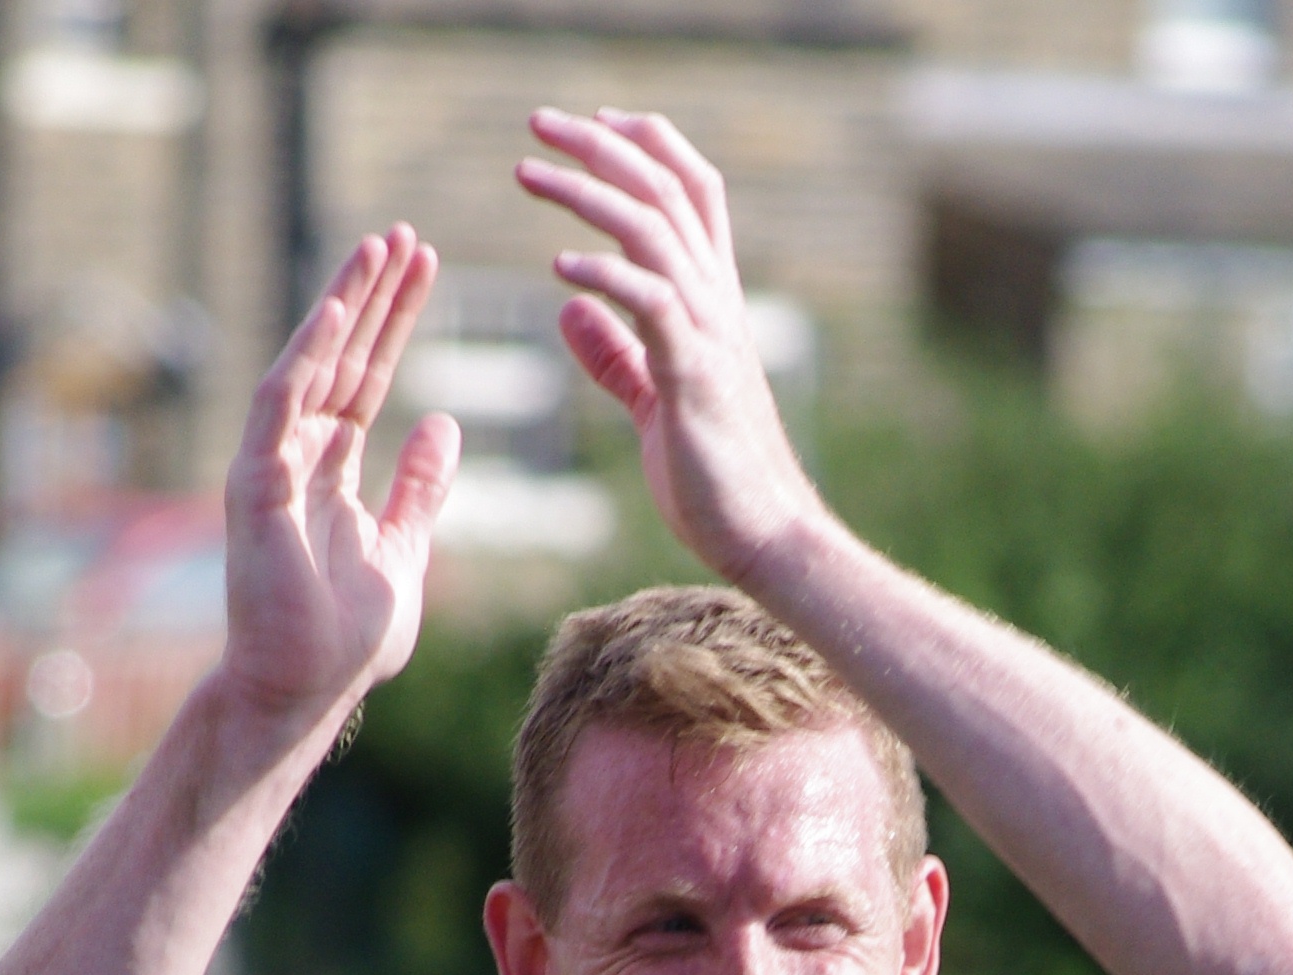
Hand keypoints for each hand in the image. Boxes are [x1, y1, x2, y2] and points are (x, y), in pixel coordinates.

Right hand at [219, 229, 459, 734]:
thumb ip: (418, 490)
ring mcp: (271, 468)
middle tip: (406, 237)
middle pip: (341, 359)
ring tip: (378, 248)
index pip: (365, 380)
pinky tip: (337, 310)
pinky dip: (305, 357)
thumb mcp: (402, 552)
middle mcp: (296, 459)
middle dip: (373, 297)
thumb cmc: (345, 641)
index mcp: (330, 473)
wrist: (302, 693)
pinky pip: (279, 406)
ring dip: (343, 306)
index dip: (393, 325)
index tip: (425, 272)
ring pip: (310, 366)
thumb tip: (442, 424)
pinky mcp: (256, 485)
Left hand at [518, 107, 821, 583]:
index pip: (689, 193)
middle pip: (664, 191)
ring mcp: (710, 334)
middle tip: (537, 121)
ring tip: (528, 173)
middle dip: (600, 144)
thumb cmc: (714, 478)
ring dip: (587, 193)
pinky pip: (651, 303)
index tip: (594, 121)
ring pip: (652, 230)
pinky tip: (559, 269)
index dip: (644, 147)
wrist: (765, 537)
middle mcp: (718, 303)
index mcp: (712, 303)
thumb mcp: (653, 401)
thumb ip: (615, 353)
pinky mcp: (694, 375)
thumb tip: (568, 307)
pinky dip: (604, 276)